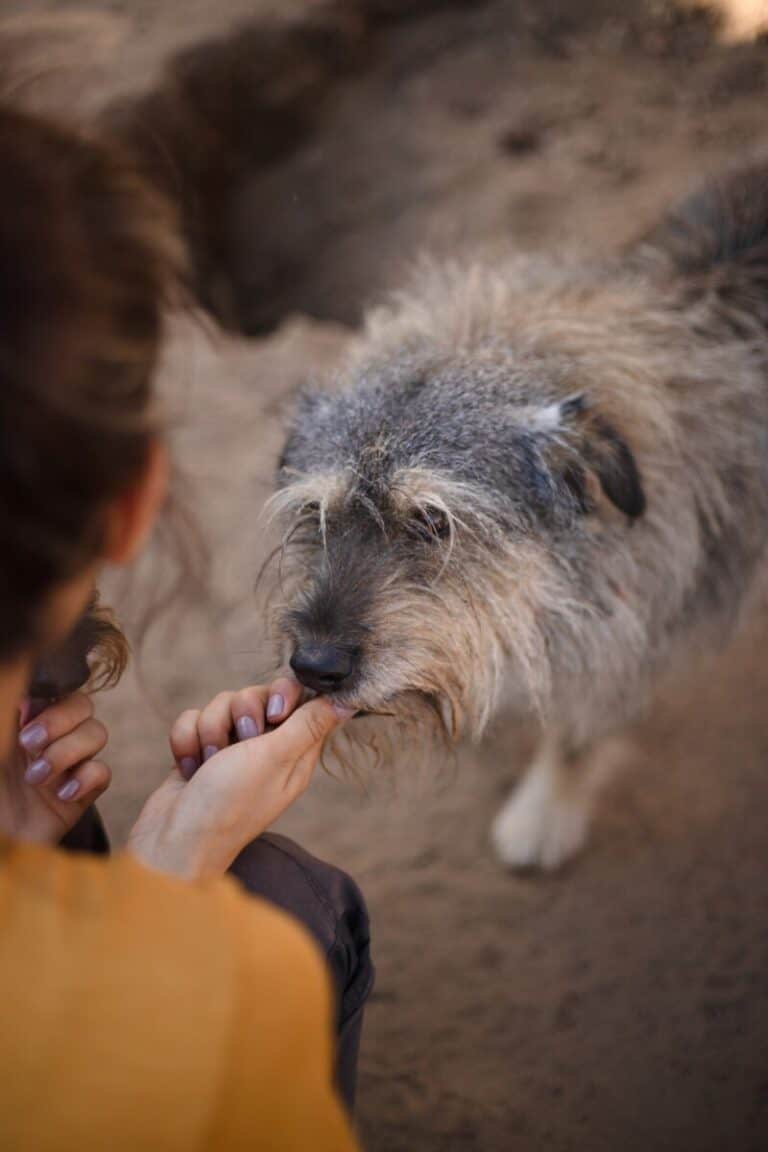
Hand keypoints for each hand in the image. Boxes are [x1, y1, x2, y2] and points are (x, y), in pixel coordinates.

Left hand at [0, 693, 109, 843]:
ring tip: (36, 778)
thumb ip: (6, 709)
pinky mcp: (79, 796)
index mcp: (20, 722)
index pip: (54, 689)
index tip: (23, 713)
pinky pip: (103, 772)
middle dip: (60, 720)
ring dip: (68, 752)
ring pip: (97, 734)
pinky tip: (62, 794)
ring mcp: (66, 766)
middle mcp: (46, 739)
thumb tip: (26, 685)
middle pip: (82, 705)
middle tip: (29, 744)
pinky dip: (86, 778)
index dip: (50, 694)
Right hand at [127, 677, 351, 880]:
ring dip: (209, 730)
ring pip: (220, 705)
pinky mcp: (200, 753)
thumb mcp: (275, 759)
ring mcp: (229, 751)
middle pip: (255, 695)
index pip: (299, 700)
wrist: (173, 840)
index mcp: (293, 753)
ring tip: (209, 762)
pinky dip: (187, 741)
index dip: (283, 695)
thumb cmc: (229, 804)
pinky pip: (192, 720)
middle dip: (240, 711)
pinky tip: (190, 768)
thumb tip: (349, 703)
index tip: (273, 712)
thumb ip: (309, 725)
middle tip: (240, 740)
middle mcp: (264, 749)